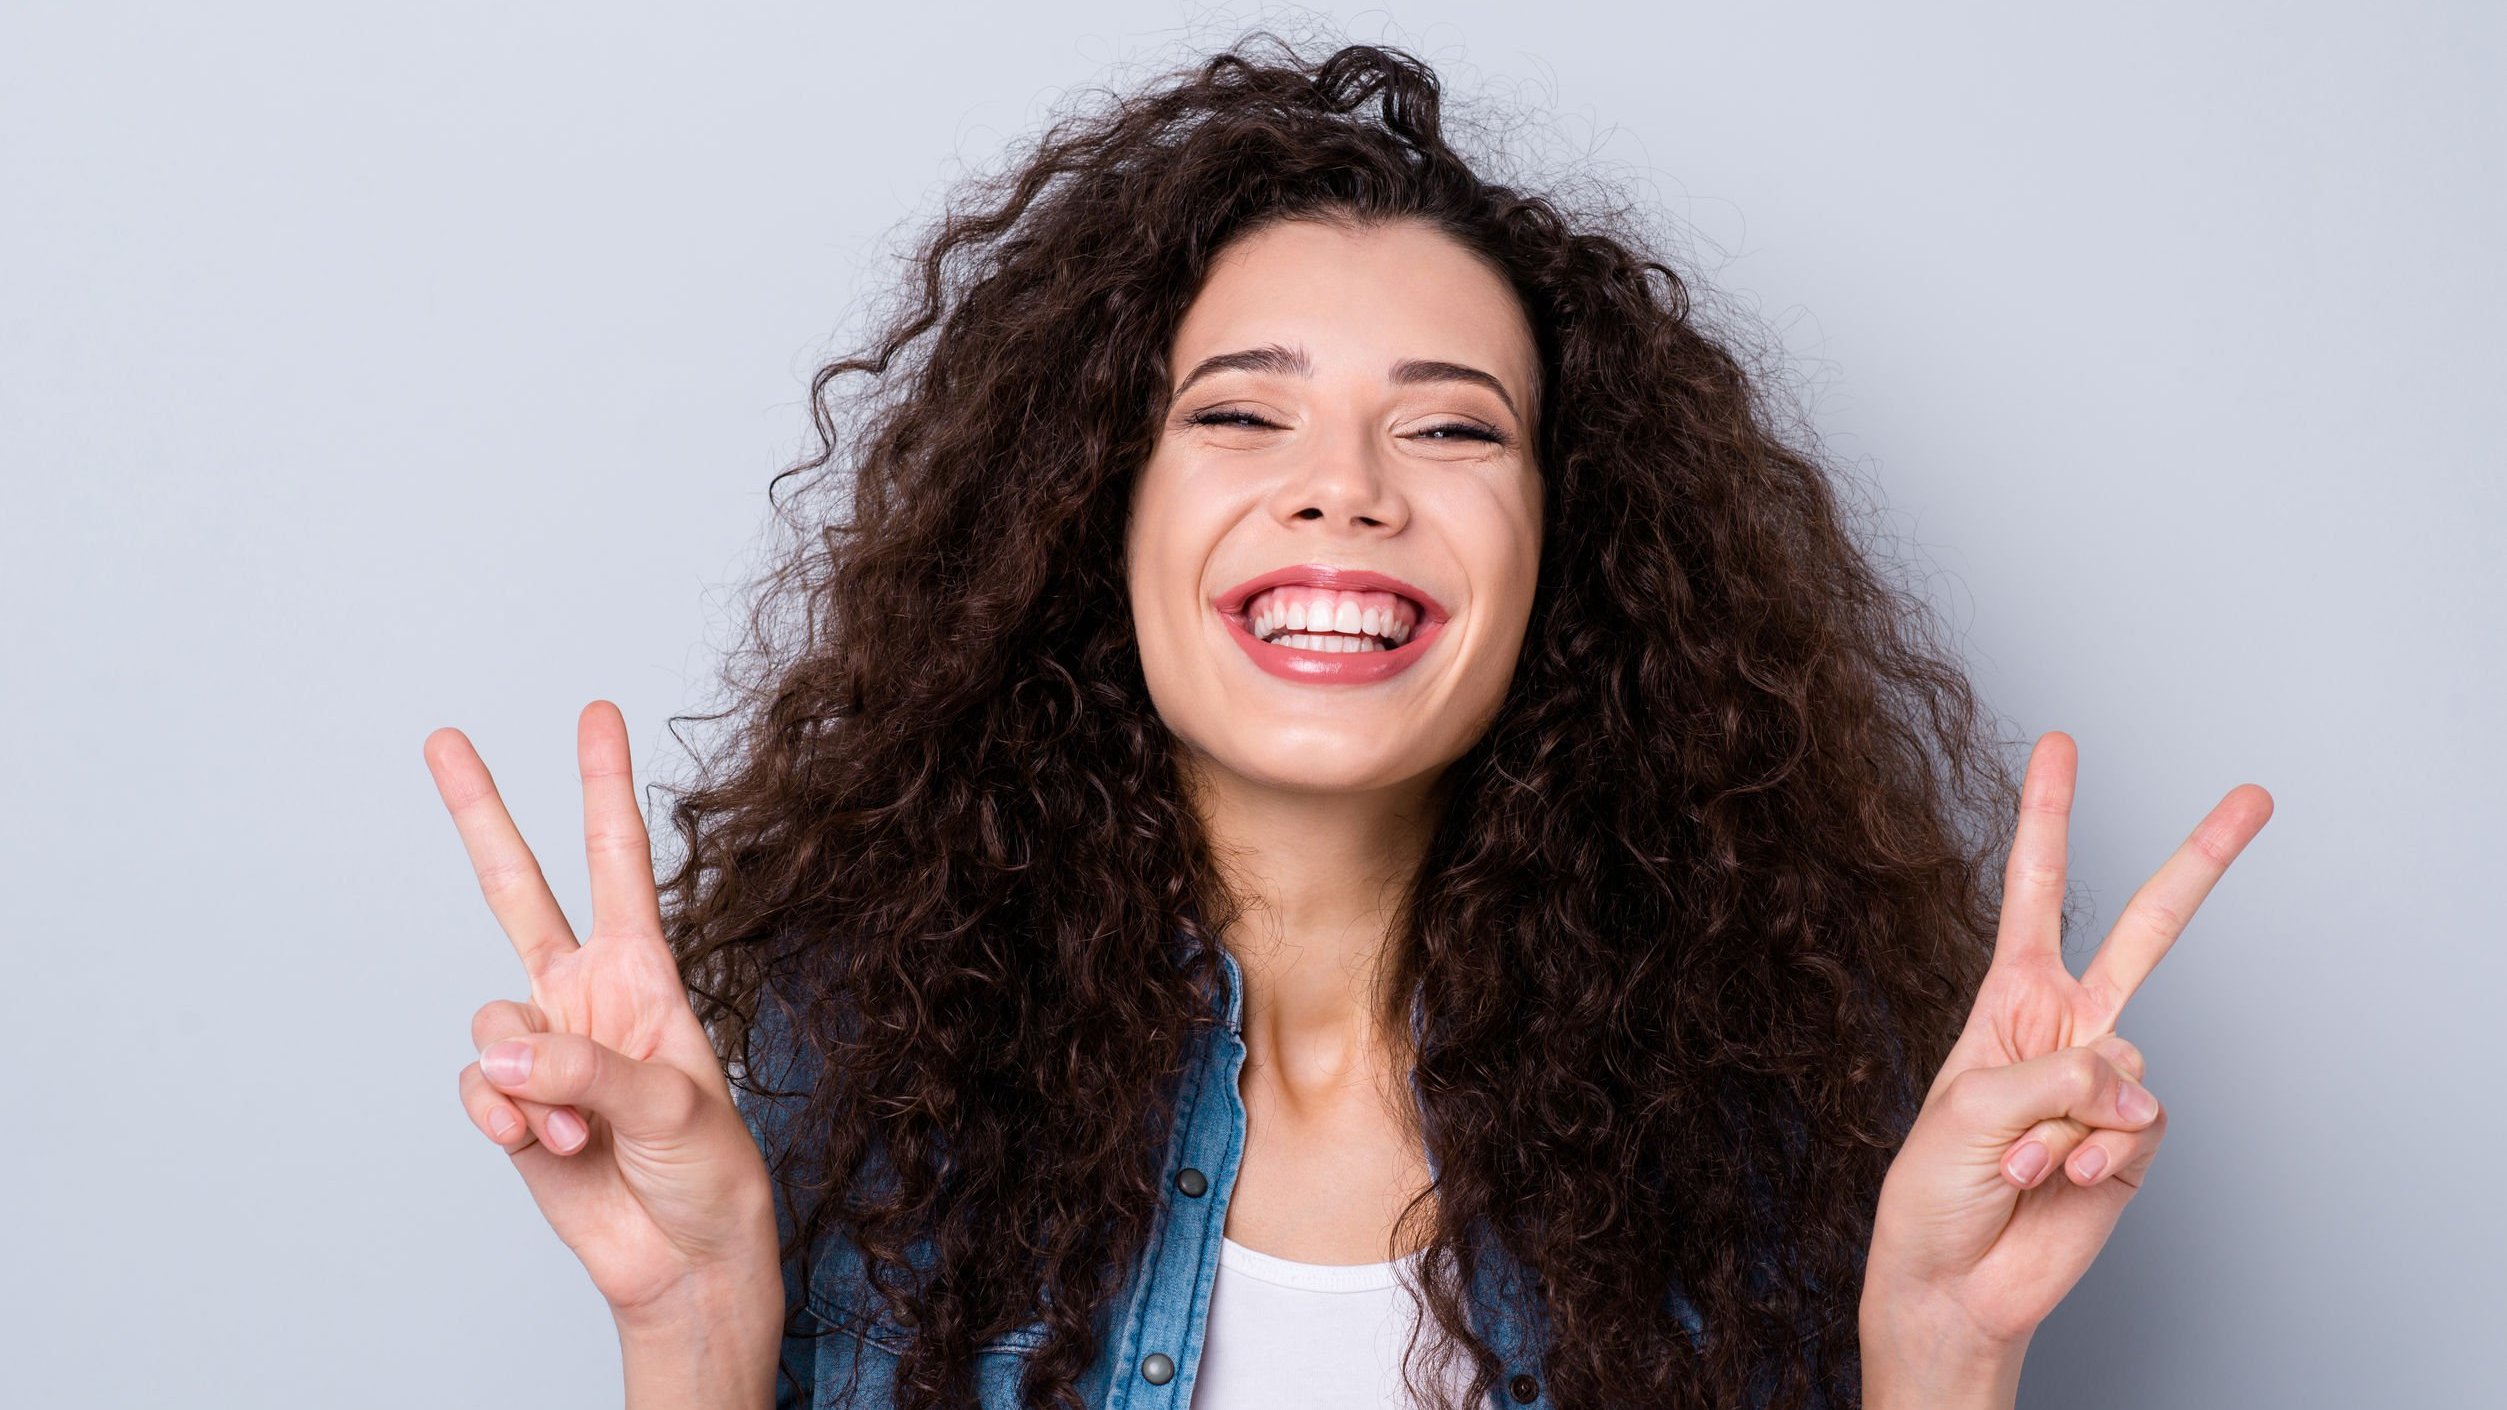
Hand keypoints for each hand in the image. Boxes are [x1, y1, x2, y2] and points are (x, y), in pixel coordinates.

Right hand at [428, 701, 781, 1331]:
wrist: (683, 1256)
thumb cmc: (707, 1170)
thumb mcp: (669, 1106)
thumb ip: (580, 1069)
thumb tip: (492, 1052)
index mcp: (645, 974)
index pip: (620, 864)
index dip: (605, 788)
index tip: (597, 713)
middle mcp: (587, 995)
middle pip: (518, 889)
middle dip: (480, 815)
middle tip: (443, 738)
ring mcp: (543, 1047)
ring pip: (490, 1020)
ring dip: (526, 1083)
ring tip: (575, 1131)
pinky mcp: (509, 1104)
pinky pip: (476, 1088)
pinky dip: (502, 1120)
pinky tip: (544, 1149)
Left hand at [1862, 731, 2272, 1367]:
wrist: (1955, 1279)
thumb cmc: (1934, 1189)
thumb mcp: (1968, 1110)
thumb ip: (2054, 1076)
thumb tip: (2135, 1083)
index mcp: (2010, 999)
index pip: (2036, 892)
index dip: (2048, 819)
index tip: (2061, 745)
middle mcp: (2066, 1029)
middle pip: (2146, 932)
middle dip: (2201, 863)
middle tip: (2256, 796)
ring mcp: (2105, 1082)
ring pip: (2122, 1066)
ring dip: (2059, 1125)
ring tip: (2016, 1164)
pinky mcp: (2132, 1140)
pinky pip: (2139, 1123)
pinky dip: (2094, 1156)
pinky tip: (2056, 1184)